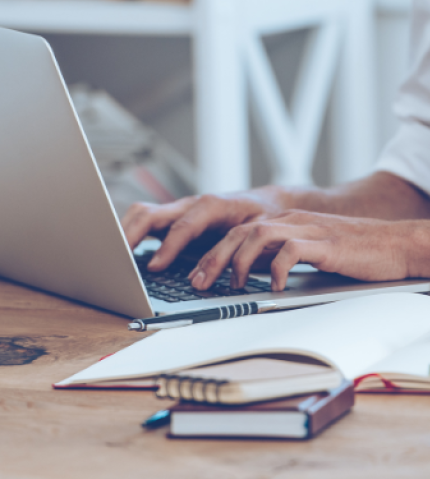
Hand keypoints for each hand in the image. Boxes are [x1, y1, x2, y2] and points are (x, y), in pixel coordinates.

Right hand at [121, 189, 289, 271]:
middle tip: (117, 261)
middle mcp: (191, 204)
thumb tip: (204, 276)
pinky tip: (124, 255)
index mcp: (212, 205)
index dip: (167, 247)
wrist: (268, 203)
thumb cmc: (263, 217)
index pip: (183, 226)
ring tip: (113, 259)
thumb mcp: (256, 232)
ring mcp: (180, 210)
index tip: (154, 267)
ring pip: (143, 213)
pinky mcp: (175, 218)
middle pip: (151, 213)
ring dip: (125, 233)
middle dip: (130, 235)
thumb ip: (233, 250)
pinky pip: (147, 221)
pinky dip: (132, 234)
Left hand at [186, 211, 419, 290]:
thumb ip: (288, 256)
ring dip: (238, 261)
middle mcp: (296, 220)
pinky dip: (277, 268)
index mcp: (291, 221)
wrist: (399, 244)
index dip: (214, 251)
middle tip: (198, 282)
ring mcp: (311, 230)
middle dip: (215, 256)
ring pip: (259, 234)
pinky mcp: (327, 244)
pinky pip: (292, 250)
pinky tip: (274, 286)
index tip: (197, 274)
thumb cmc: (361, 252)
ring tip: (231, 285)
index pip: (241, 229)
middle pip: (242, 230)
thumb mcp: (316, 252)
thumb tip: (258, 277)